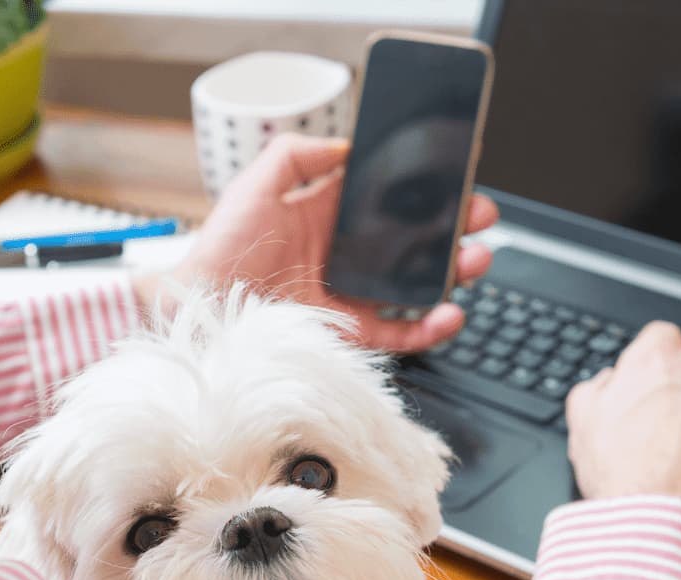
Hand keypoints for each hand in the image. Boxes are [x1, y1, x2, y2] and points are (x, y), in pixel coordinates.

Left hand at [144, 133, 498, 352]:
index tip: (459, 170)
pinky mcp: (347, 334)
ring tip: (476, 259)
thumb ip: (299, 154)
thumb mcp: (256, 184)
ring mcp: (350, 296)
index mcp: (328, 215)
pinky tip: (450, 313)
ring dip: (453, 272)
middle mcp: (345, 255)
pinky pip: (398, 334)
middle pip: (416, 238)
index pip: (389, 196)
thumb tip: (348, 144)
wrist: (199, 309)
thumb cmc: (219, 249)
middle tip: (481, 215)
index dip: (426, 185)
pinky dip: (429, 327)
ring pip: (416, 285)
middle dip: (456, 225)